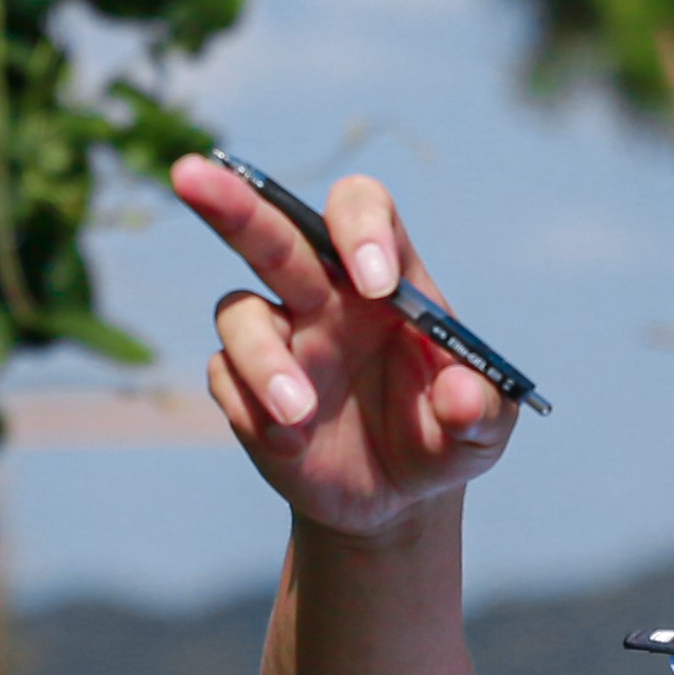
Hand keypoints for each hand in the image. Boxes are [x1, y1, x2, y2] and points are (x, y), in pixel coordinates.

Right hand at [172, 157, 514, 538]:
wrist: (394, 499)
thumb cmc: (443, 438)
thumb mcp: (482, 433)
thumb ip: (482, 410)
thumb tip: (459, 394)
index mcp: (385, 276)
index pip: (360, 210)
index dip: (360, 229)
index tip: (375, 286)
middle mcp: (323, 293)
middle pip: (272, 230)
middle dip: (234, 204)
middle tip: (191, 175)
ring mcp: (279, 338)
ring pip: (238, 311)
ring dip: (263, 359)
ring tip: (300, 413)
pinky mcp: (244, 388)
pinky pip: (225, 377)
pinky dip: (252, 408)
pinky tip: (290, 443)